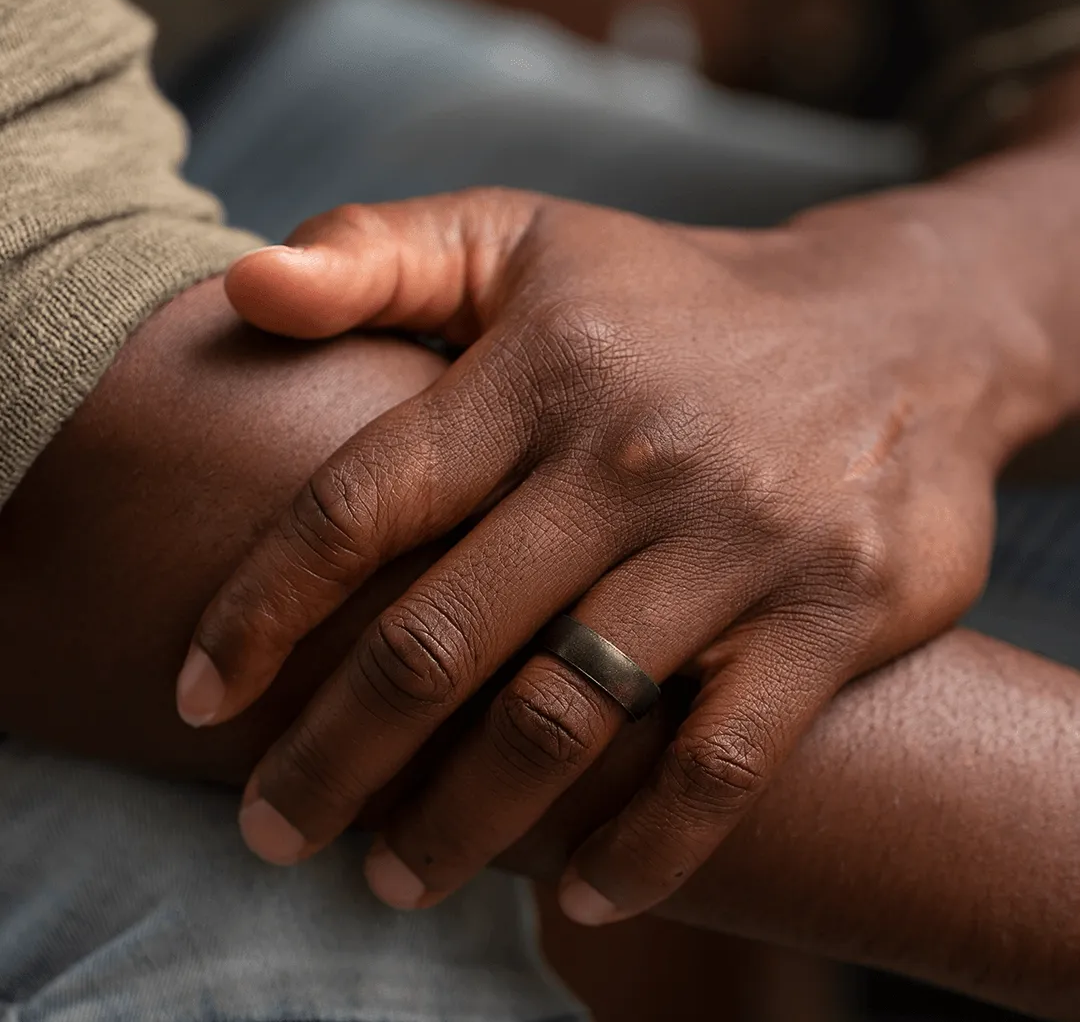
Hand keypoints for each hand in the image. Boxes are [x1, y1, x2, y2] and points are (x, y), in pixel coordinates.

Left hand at [180, 188, 1021, 924]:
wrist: (898, 334)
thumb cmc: (674, 302)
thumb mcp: (525, 241)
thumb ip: (377, 254)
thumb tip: (244, 292)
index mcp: (535, 373)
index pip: (359, 507)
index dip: (261, 612)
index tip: (199, 700)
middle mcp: (626, 462)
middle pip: (438, 640)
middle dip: (332, 757)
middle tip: (271, 830)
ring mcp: (735, 545)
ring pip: (561, 720)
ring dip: (458, 822)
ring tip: (390, 877)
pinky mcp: (831, 615)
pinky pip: (719, 765)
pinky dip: (643, 850)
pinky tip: (575, 893)